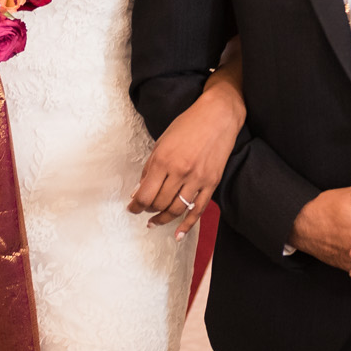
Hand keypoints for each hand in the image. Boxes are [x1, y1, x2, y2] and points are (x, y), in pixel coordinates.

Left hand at [128, 81, 245, 235]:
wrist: (218, 116)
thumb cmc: (188, 125)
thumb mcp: (162, 142)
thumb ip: (150, 167)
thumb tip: (139, 190)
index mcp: (164, 159)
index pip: (145, 194)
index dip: (135, 206)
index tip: (132, 207)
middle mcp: (180, 171)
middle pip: (159, 203)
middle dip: (148, 210)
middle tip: (144, 210)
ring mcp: (197, 179)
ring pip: (176, 209)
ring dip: (163, 219)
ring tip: (154, 222)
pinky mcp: (211, 183)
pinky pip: (198, 209)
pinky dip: (187, 224)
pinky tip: (177, 234)